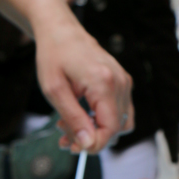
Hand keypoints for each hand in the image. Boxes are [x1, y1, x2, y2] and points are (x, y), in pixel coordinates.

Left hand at [35, 20, 133, 153]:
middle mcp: (119, 82)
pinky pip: (119, 113)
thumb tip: (88, 144)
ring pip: (119, 124)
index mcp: (103, 83)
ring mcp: (124, 82)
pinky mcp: (122, 83)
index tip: (72, 147)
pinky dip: (101, 121)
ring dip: (96, 132)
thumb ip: (73, 119)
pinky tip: (81, 117)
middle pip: (116, 129)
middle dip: (90, 139)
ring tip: (69, 125)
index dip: (93, 145)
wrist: (60, 31)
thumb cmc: (54, 56)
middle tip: (63, 135)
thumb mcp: (55, 91)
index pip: (110, 129)